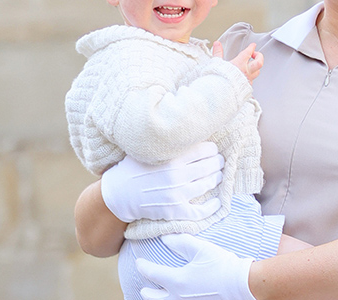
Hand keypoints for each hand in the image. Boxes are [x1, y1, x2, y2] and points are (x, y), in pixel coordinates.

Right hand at [101, 143, 223, 222]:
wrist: (117, 195)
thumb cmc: (132, 167)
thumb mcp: (147, 148)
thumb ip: (168, 141)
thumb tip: (187, 127)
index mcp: (171, 156)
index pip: (205, 149)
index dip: (212, 149)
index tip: (213, 149)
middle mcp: (176, 174)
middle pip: (210, 165)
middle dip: (218, 162)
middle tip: (219, 161)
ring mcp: (176, 194)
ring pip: (208, 183)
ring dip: (217, 178)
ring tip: (218, 175)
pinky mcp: (174, 210)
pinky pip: (200, 211)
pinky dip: (212, 207)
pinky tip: (218, 202)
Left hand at [137, 234, 255, 299]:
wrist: (241, 284)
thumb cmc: (222, 265)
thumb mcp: (201, 249)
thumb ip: (180, 242)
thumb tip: (164, 238)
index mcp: (177, 281)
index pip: (152, 274)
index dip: (143, 267)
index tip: (139, 262)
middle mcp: (178, 297)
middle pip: (154, 298)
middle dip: (147, 292)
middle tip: (144, 288)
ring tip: (158, 296)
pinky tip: (176, 297)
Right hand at [213, 41, 263, 83]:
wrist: (220, 94)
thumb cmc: (218, 79)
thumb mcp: (216, 63)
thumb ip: (218, 52)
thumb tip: (217, 44)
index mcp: (239, 64)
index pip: (248, 52)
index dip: (251, 48)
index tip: (252, 46)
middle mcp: (245, 71)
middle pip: (259, 62)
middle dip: (259, 56)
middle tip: (255, 54)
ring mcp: (247, 80)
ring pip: (257, 72)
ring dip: (255, 68)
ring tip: (251, 65)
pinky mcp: (246, 88)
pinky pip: (251, 81)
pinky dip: (250, 77)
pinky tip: (246, 77)